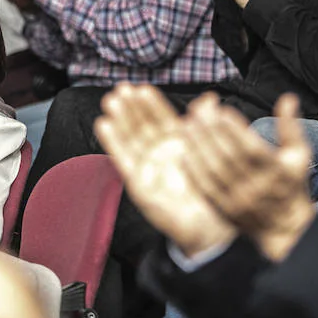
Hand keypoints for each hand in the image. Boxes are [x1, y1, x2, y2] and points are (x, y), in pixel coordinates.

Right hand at [93, 84, 235, 256]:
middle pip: (142, 126)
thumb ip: (205, 125)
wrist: (212, 230)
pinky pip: (125, 161)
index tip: (141, 88)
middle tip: (122, 89)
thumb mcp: (210, 154)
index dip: (151, 104)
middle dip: (131, 107)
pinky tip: (105, 125)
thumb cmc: (212, 194)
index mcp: (178, 146)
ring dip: (120, 119)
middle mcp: (160, 155)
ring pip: (131, 139)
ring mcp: (149, 169)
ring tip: (111, 100)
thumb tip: (209, 97)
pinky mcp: (140, 186)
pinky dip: (114, 142)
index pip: (161, 119)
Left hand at [182, 94, 314, 261]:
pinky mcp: (224, 208)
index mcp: (276, 171)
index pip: (252, 149)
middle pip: (229, 156)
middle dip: (211, 131)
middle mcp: (256, 186)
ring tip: (187, 125)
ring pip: (214, 170)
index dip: (235, 129)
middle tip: (197, 111)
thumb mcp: (298, 155)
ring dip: (198, 146)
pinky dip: (194, 169)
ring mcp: (238, 198)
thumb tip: (288, 99)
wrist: (284, 226)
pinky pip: (205, 187)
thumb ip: (290, 127)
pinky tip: (185, 151)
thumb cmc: (290, 184)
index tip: (221, 109)